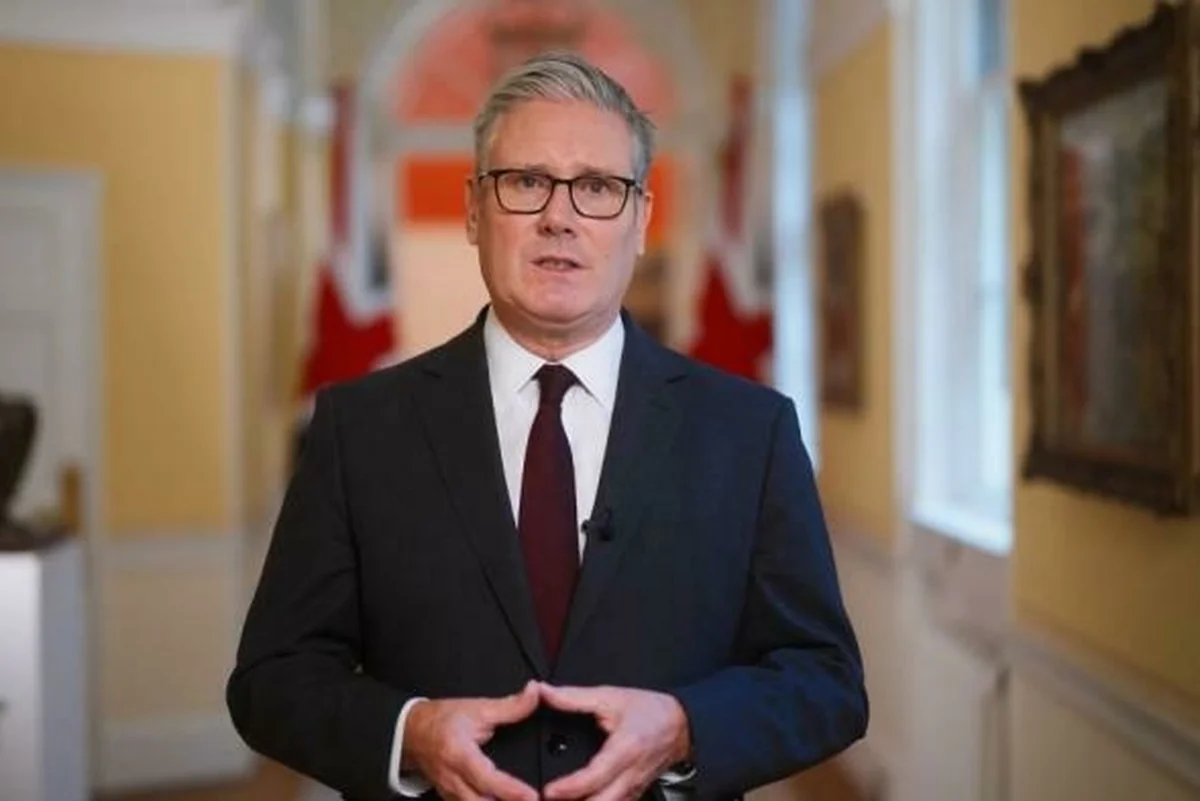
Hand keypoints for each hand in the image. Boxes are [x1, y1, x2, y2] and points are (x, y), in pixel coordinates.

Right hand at [404, 680, 540, 800]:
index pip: (487, 779)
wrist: (411, 731)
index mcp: (460, 755)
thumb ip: (510, 706)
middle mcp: (453, 779)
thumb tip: (534, 694)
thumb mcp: (477, 708)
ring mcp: (450, 792)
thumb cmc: (441, 720)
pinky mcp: (450, 798)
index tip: (532, 795)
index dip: (511, 790)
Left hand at [539, 683, 691, 800]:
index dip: (569, 788)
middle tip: (546, 799)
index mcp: (624, 750)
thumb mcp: (611, 697)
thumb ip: (574, 697)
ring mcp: (634, 789)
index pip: (594, 777)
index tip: (549, 790)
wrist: (681, 725)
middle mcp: (630, 775)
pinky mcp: (634, 795)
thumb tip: (545, 692)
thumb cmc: (649, 711)